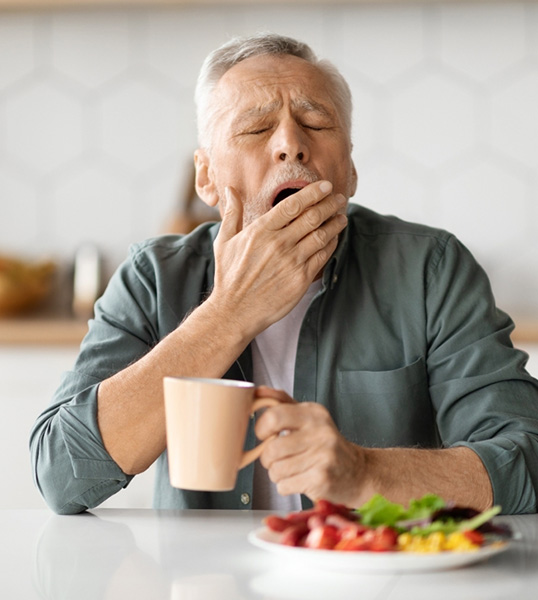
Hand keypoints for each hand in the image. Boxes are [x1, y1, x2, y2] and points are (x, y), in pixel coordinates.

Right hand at [208, 181, 347, 337]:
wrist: (235, 311)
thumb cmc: (228, 276)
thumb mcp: (224, 241)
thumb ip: (232, 213)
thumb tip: (230, 189)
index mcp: (261, 231)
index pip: (293, 205)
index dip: (313, 193)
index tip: (325, 186)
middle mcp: (279, 244)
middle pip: (312, 217)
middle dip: (329, 204)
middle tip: (339, 198)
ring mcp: (292, 262)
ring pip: (321, 235)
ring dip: (335, 223)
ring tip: (342, 216)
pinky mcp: (301, 279)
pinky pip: (322, 256)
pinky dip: (331, 244)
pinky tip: (334, 238)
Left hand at [255, 393, 365, 506]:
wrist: (358, 472)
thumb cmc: (328, 445)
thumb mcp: (309, 417)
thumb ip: (283, 403)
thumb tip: (259, 392)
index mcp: (314, 413)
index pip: (274, 416)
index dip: (261, 428)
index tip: (264, 434)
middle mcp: (320, 432)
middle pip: (271, 448)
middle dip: (268, 458)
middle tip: (277, 457)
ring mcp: (323, 456)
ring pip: (276, 469)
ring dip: (277, 474)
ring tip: (292, 469)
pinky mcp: (322, 478)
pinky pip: (285, 485)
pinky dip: (286, 486)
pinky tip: (300, 480)